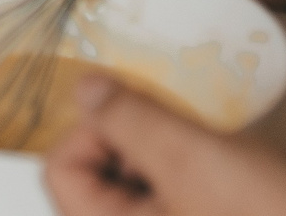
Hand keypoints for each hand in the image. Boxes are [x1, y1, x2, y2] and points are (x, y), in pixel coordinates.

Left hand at [45, 75, 285, 215]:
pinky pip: (168, 196)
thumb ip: (130, 119)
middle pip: (93, 174)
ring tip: (208, 149)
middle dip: (131, 137)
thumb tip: (86, 89)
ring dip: (163, 152)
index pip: (61, 168)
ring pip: (133, 182)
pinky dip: (187, 172)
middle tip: (178, 125)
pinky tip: (224, 168)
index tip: (135, 108)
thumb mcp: (194, 158)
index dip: (94, 126)